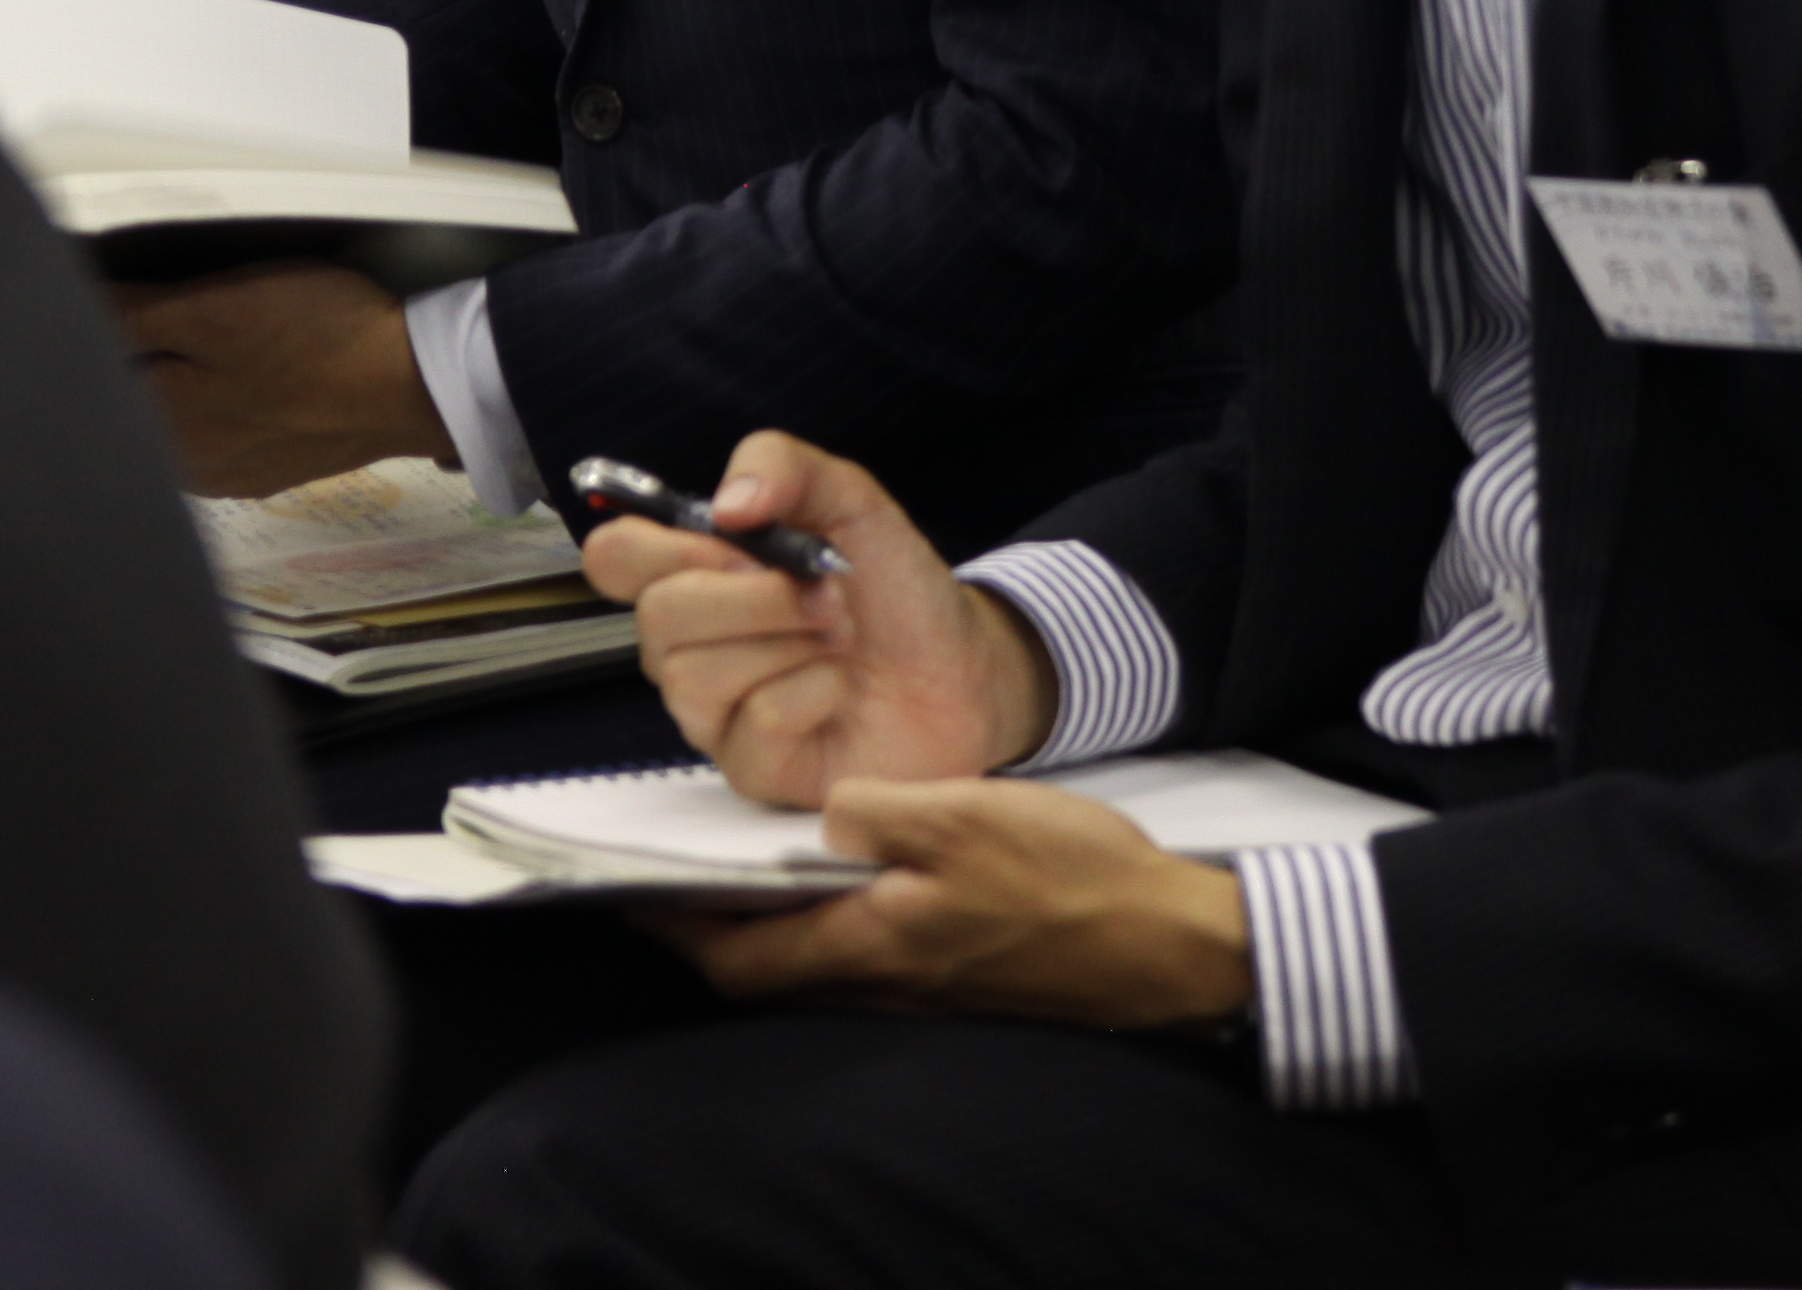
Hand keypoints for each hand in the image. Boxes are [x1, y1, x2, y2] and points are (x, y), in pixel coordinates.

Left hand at [105, 261, 457, 496]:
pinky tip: (248, 382)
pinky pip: (223, 437)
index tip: (110, 305)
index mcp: (158, 429)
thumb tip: (62, 312)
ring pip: (176, 424)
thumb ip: (130, 318)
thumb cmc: (318, 340)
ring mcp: (232, 473)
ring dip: (176, 389)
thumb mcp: (215, 311)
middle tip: (164, 313)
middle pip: (132, 408)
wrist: (419, 384)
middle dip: (132, 365)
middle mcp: (185, 467)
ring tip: (209, 345)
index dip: (89, 338)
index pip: (93, 382)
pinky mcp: (273, 467)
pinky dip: (221, 409)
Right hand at [585, 429, 1052, 803]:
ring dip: (790, 640)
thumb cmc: (897, 591)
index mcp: (700, 575)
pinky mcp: (751, 767)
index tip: (732, 537)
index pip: (614, 555)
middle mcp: (691, 645)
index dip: (656, 543)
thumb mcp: (855, 502)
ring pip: (696, 673)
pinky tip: (842, 691)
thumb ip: (788, 468)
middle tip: (821, 593)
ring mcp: (715, 712)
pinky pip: (754, 723)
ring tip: (839, 638)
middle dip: (755, 593)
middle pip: (657, 614)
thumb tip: (729, 502)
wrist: (965, 667)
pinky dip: (815, 693)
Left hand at [650, 778, 1251, 1027]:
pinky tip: (861, 875)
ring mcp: (926, 989)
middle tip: (687, 875)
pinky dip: (839, 920)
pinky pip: (873, 955)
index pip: (738, 956)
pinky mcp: (963, 978)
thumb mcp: (964, 815)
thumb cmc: (1072, 880)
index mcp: (872, 945)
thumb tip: (827, 815)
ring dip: (778, 923)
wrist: (1165, 941)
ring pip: (820, 962)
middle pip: (772, 968)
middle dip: (718, 929)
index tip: (637, 890)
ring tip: (760, 866)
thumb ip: (877, 812)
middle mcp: (886, 983)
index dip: (677, 926)